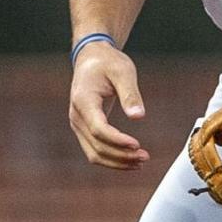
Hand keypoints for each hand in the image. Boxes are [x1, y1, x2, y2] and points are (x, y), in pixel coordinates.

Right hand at [68, 44, 148, 168]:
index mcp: (84, 100)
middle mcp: (77, 116)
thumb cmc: (108, 63)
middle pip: (97, 146)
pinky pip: (95, 150)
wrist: (91, 59)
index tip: (137, 144)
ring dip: (117, 162)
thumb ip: (130, 94)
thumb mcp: (123, 72)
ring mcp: (78, 124)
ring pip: (94, 154)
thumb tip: (139, 116)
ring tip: (141, 162)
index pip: (99, 129)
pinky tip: (131, 160)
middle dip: (121, 155)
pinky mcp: (83, 129)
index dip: (118, 140)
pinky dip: (112, 159)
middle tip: (145, 156)